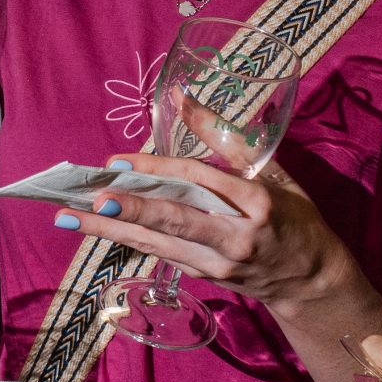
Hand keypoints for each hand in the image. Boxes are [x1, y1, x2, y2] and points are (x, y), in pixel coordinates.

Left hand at [56, 150, 347, 313]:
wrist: (309, 282)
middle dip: (131, 209)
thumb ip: (228, 140)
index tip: (121, 160)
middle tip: (93, 197)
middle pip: (176, 220)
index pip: (201, 180)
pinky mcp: (204, 278)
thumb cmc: (295, 219)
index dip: (159, 167)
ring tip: (72, 217)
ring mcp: (217, 264)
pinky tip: (99, 228)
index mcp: (258, 204)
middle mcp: (236, 238)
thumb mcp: (272, 174)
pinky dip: (129, 239)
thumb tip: (184, 99)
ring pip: (157, 243)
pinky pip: (161, 253)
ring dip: (111, 230)